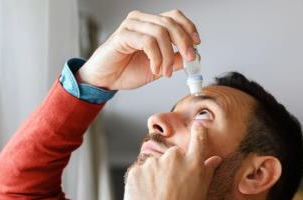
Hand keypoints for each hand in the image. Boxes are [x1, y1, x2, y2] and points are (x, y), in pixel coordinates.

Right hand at [76, 9, 200, 89]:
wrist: (105, 80)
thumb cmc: (127, 70)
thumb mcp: (159, 67)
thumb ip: (175, 60)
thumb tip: (194, 56)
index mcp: (150, 24)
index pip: (174, 16)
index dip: (188, 28)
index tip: (197, 43)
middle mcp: (141, 20)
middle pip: (170, 23)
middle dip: (184, 42)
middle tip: (189, 60)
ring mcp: (131, 26)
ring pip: (160, 33)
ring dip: (168, 56)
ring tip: (165, 72)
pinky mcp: (122, 35)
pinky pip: (147, 42)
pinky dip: (156, 57)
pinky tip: (155, 69)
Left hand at [123, 123, 221, 199]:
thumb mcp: (202, 192)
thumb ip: (207, 171)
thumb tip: (215, 159)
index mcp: (193, 162)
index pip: (198, 138)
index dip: (198, 131)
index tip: (197, 127)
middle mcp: (173, 158)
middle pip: (172, 156)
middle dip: (170, 168)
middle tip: (171, 189)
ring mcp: (152, 164)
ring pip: (153, 166)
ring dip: (154, 176)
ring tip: (157, 198)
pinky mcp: (134, 172)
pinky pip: (138, 174)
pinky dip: (141, 184)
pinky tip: (146, 198)